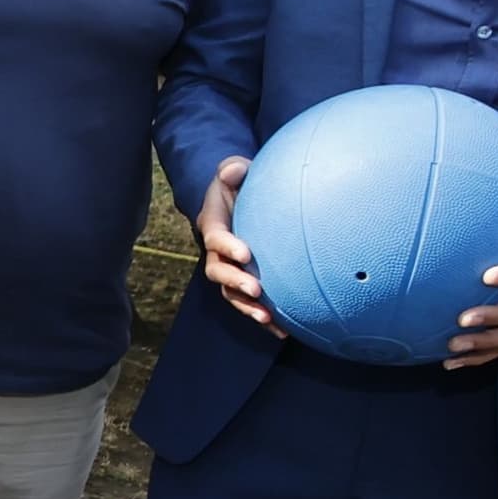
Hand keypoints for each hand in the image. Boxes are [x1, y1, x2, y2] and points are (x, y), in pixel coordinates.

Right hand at [193, 156, 282, 333]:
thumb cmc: (241, 181)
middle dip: (235, 283)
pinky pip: (249, 302)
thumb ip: (233, 168)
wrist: (242, 198)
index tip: (246, 253)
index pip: (215, 237)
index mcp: (213, 223)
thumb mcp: (235, 169)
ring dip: (247, 307)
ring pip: (230, 293)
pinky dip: (263, 317)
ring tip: (267, 318)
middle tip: (256, 289)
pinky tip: (283, 330)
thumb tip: (233, 172)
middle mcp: (217, 250)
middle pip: (217, 271)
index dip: (227, 247)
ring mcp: (229, 267)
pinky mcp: (244, 278)